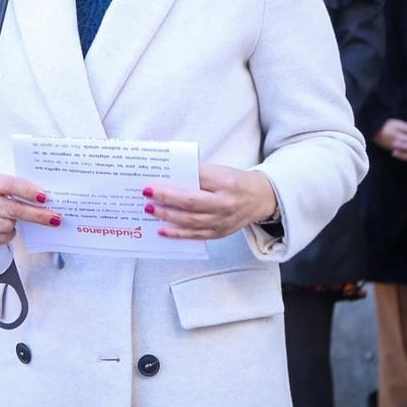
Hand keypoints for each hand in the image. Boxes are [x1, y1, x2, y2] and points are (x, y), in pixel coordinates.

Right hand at [0, 174, 56, 247]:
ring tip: (13, 218)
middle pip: (13, 209)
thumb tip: (44, 199)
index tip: (44, 198)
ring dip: (16, 224)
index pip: (10, 185)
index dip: (28, 191)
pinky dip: (8, 234)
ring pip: (8, 225)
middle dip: (37, 215)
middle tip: (54, 218)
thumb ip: (17, 189)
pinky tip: (5, 228)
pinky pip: (1, 238)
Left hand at [147, 164, 278, 240]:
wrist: (260, 198)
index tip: (153, 182)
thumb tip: (170, 178)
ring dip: (167, 216)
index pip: (194, 181)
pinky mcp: (219, 233)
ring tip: (150, 210)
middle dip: (165, 199)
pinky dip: (177, 234)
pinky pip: (195, 235)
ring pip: (190, 221)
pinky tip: (162, 230)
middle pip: (190, 203)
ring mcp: (222, 221)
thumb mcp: (220, 171)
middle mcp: (224, 204)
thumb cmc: (236, 182)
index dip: (174, 182)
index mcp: (225, 183)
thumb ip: (198, 174)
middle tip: (146, 195)